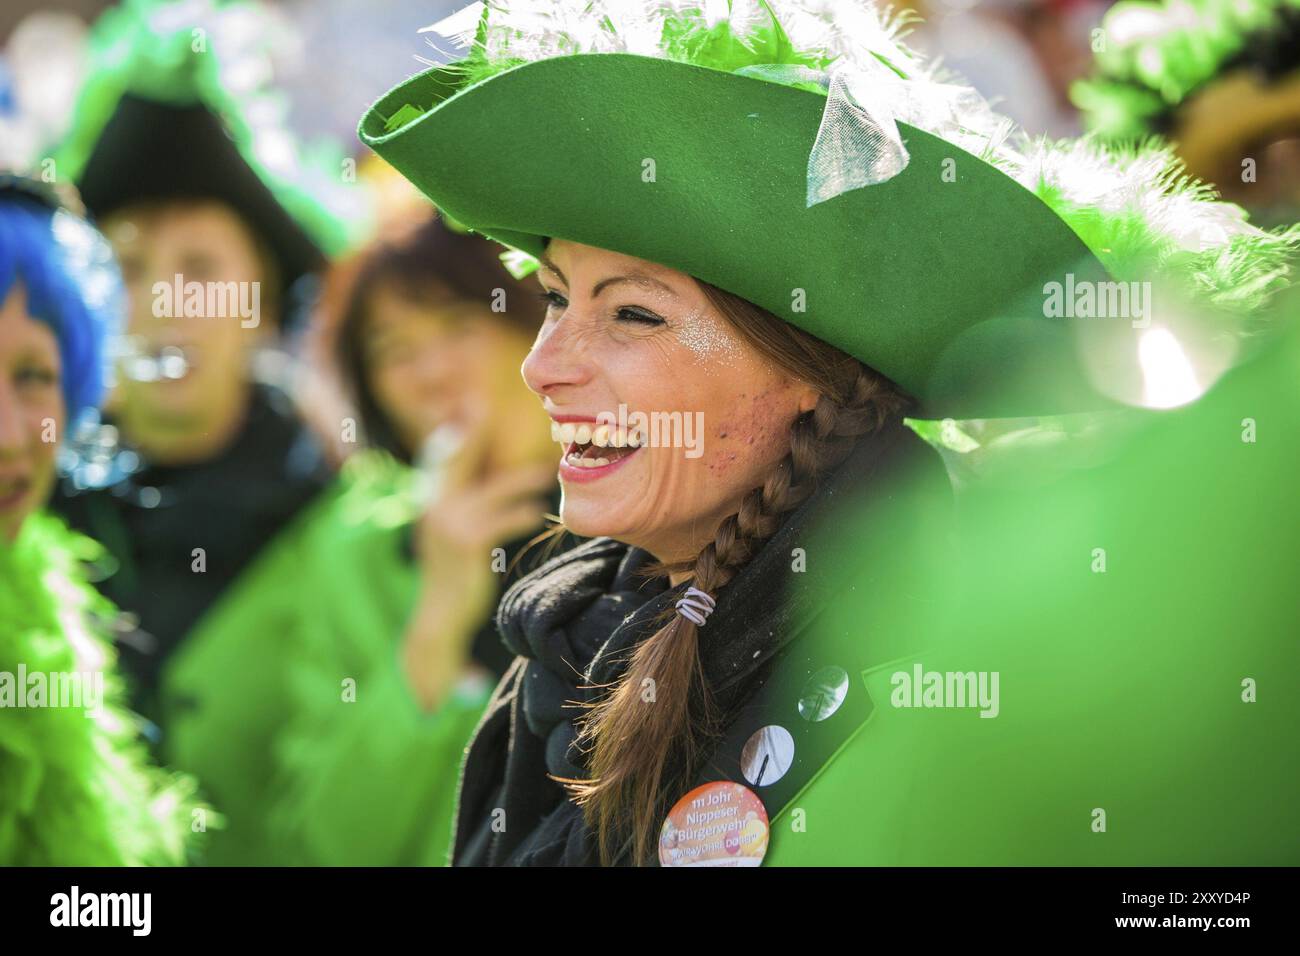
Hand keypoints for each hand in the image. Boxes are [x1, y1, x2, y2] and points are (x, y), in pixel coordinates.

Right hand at [401, 418, 554, 710]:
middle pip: (456, 458)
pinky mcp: (466, 543)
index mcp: (430, 500)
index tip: (471, 405)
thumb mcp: (450, 532)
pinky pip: (500, 520)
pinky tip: (535, 512)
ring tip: (547, 473)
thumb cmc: (453, 572)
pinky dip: (520, 514)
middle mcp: (434, 505)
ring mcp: (448, 523)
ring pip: (492, 490)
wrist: (439, 617)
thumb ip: (462, 504)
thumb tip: (489, 479)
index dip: (455, 431)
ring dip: (522, 480)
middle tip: (485, 406)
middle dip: (472, 432)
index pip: (441, 456)